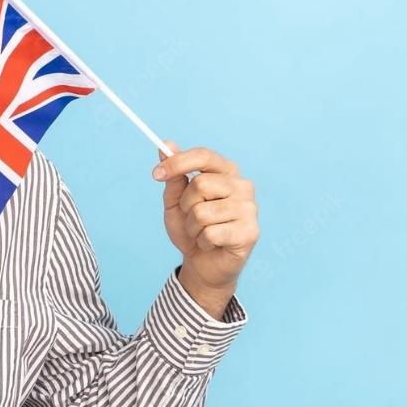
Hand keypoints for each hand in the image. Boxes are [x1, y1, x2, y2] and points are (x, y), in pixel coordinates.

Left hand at [153, 140, 258, 307]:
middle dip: (185, 205)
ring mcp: (249, 209)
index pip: (204, 155)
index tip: (156, 174)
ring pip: (203, 212)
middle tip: (190, 217)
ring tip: (201, 232)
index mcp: (226, 171)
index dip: (177, 162)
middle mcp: (242, 186)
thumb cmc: (191, 227)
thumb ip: (173, 175)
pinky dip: (202, 241)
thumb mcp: (175, 201)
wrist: (203, 262)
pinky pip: (210, 233)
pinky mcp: (250, 232)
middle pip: (201, 184)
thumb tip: (165, 144)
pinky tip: (211, 243)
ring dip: (192, 227)